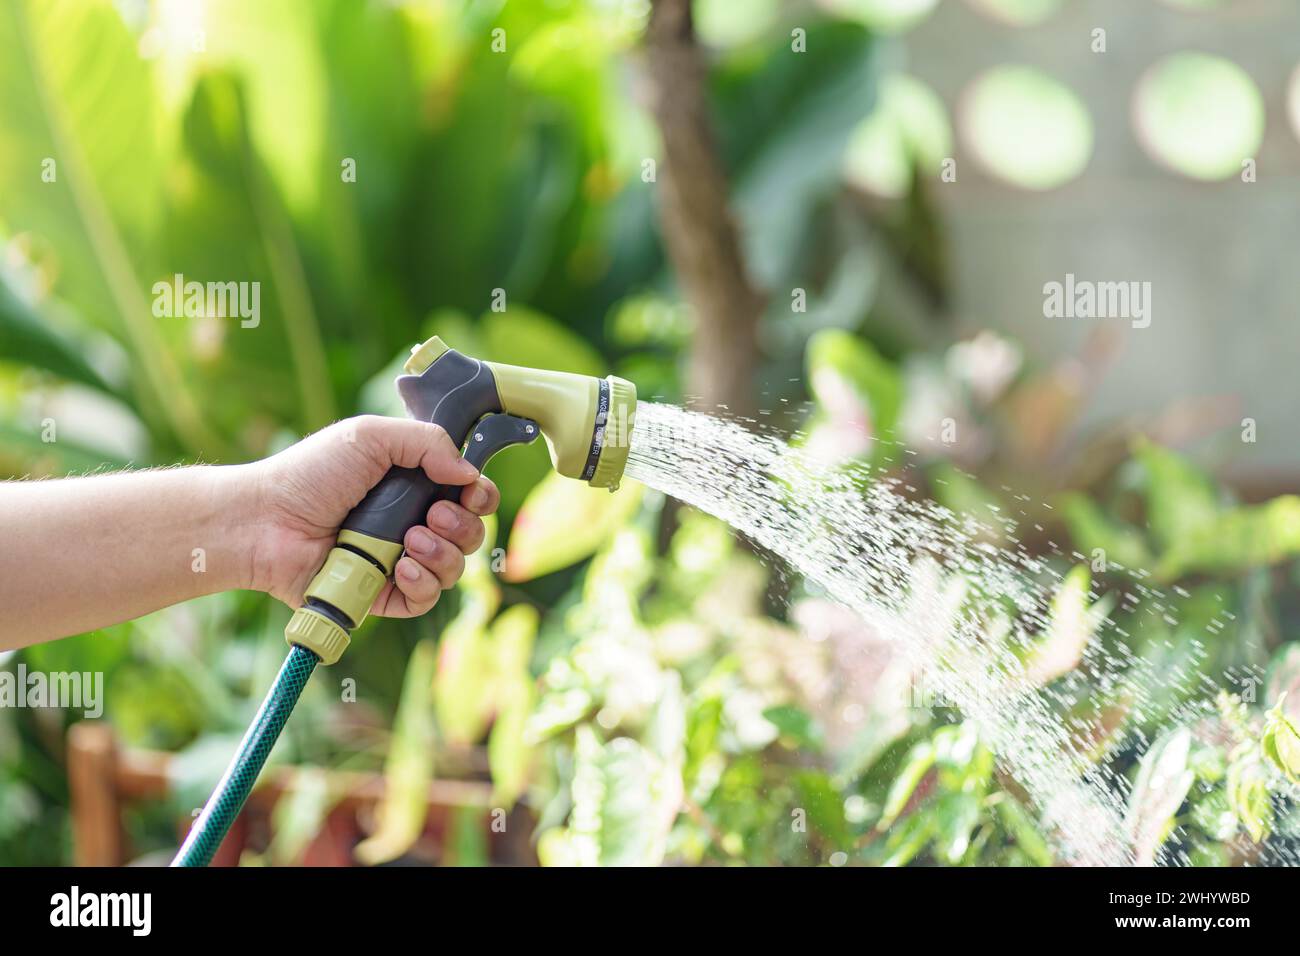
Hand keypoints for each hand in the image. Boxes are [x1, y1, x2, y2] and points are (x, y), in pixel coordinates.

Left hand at [247, 415, 499, 616]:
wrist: (266, 521)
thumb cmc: (311, 474)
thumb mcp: (370, 437)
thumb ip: (428, 442)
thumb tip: (469, 472)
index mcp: (412, 485)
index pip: (469, 495)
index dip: (479, 495)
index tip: (470, 492)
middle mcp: (410, 523)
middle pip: (470, 533)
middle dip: (463, 525)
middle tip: (432, 514)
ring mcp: (398, 560)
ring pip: (454, 568)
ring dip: (444, 553)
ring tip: (409, 541)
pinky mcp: (382, 594)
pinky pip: (425, 599)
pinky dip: (423, 583)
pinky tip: (401, 567)